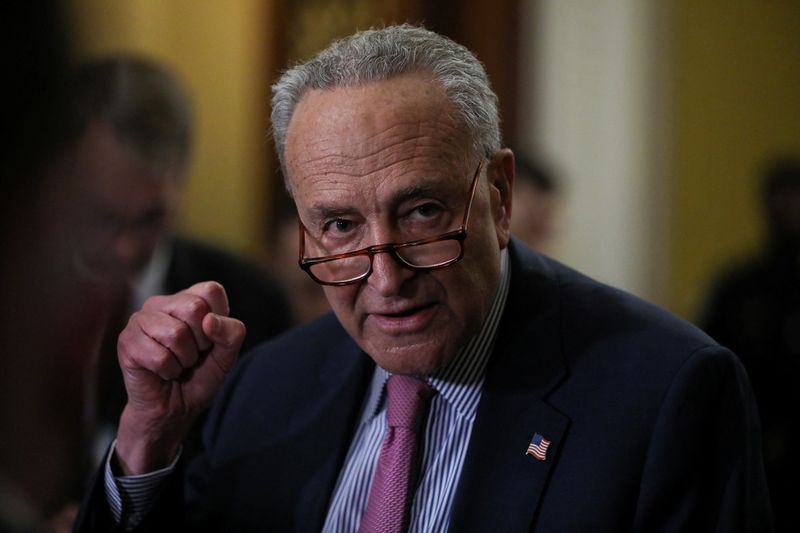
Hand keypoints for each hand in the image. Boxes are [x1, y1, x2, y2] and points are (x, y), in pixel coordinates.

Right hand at [114, 281, 244, 474]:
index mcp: (189, 298)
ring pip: (176, 333)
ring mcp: (141, 320)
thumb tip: (209, 319)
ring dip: (184, 359)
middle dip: (201, 342)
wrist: (175, 409)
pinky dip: (168, 371)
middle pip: (194, 308)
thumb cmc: (200, 376)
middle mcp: (162, 303)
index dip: (218, 321)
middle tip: (192, 354)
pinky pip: (159, 356)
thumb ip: (231, 333)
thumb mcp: (227, 355)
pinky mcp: (126, 341)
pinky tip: (162, 372)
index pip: (211, 291)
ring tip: (177, 364)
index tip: (210, 340)